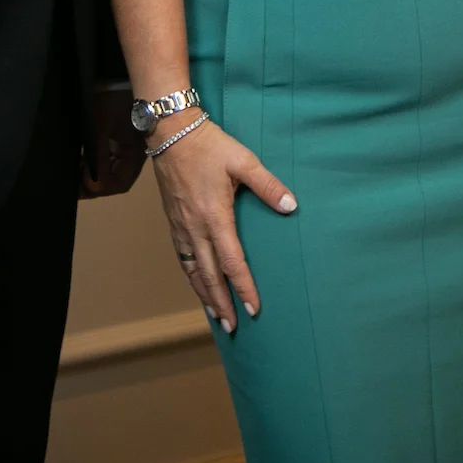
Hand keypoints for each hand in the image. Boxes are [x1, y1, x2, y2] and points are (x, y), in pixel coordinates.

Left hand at [80, 84, 147, 198]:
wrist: (114, 71)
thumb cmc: (110, 100)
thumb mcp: (99, 128)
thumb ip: (97, 159)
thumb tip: (93, 186)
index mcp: (136, 152)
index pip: (120, 183)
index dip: (101, 187)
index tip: (82, 179)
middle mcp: (134, 152)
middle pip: (114, 178)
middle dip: (93, 182)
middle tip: (71, 181)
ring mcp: (126, 143)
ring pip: (109, 168)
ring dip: (92, 171)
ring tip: (73, 169)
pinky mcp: (118, 135)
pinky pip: (106, 155)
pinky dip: (93, 160)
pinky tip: (79, 158)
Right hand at [148, 114, 295, 332]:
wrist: (171, 135)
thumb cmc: (209, 146)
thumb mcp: (243, 160)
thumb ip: (268, 185)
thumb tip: (291, 206)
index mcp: (215, 217)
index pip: (232, 262)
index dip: (243, 287)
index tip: (254, 308)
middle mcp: (195, 228)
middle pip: (209, 276)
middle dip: (222, 303)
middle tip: (234, 327)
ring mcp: (181, 228)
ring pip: (192, 271)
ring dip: (204, 296)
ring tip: (216, 316)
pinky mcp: (173, 223)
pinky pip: (182, 259)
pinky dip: (191, 278)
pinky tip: (197, 284)